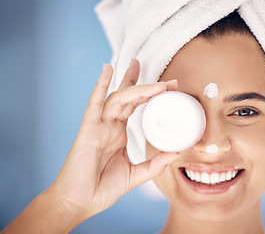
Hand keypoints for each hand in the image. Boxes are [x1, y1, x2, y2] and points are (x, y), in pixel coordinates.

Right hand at [48, 59, 178, 220]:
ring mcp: (98, 126)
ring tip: (149, 75)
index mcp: (118, 133)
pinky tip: (107, 69)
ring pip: (117, 98)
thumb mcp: (136, 174)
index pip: (135, 106)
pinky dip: (100, 86)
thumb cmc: (102, 188)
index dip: (151, 95)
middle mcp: (109, 126)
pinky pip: (94, 104)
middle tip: (167, 80)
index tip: (170, 87)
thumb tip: (176, 152)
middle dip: (145, 84)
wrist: (80, 203)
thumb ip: (155, 163)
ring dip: (134, 85)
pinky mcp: (88, 130)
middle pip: (128, 97)